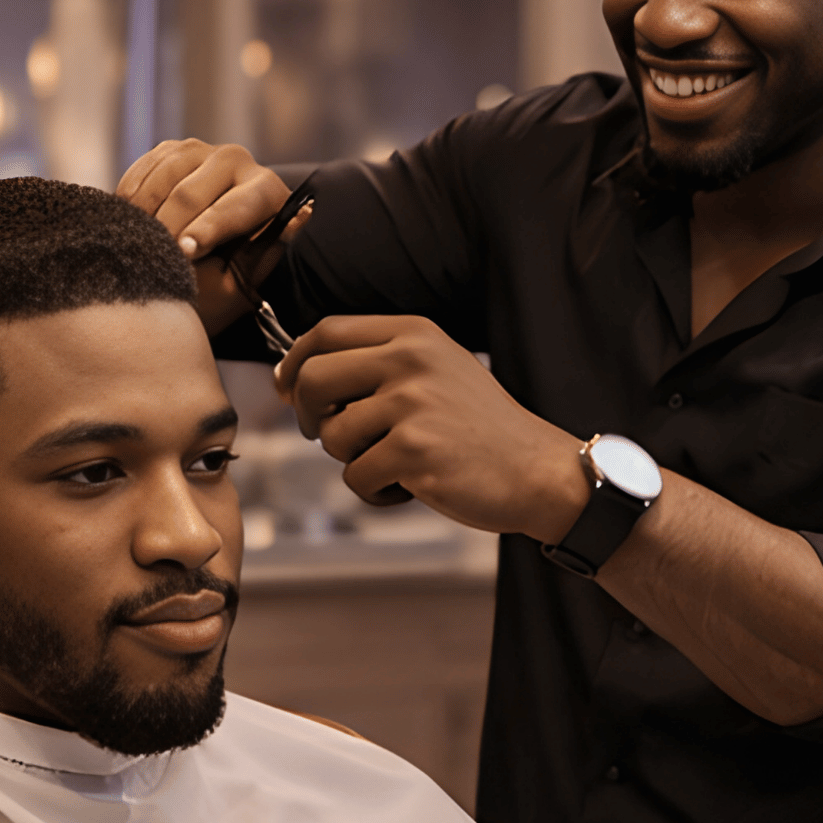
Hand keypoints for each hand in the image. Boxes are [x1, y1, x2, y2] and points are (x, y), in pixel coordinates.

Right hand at [118, 140, 310, 334]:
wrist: (198, 267)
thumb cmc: (223, 282)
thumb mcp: (243, 281)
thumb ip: (263, 255)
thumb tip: (303, 214)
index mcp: (266, 191)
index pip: (234, 208)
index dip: (206, 231)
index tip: (184, 253)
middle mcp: (237, 161)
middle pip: (190, 193)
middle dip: (168, 228)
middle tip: (150, 257)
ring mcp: (201, 150)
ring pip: (163, 177)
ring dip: (145, 213)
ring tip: (136, 243)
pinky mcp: (170, 150)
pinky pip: (143, 170)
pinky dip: (130, 197)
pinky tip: (127, 221)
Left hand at [274, 315, 590, 540]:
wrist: (536, 470)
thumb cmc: (479, 428)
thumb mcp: (437, 370)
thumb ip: (379, 363)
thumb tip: (298, 377)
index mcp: (414, 334)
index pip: (326, 331)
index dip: (295, 361)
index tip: (287, 388)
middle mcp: (410, 360)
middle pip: (313, 378)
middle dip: (306, 413)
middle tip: (322, 435)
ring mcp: (411, 404)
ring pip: (332, 435)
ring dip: (352, 460)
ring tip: (396, 463)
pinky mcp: (412, 450)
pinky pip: (356, 476)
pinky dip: (377, 491)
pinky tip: (414, 485)